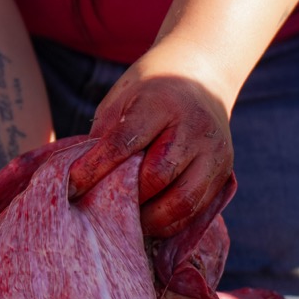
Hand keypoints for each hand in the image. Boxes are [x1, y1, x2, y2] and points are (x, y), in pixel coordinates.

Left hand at [67, 46, 232, 236]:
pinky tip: (151, 221)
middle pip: (157, 177)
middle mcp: (194, 128)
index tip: (73, 186)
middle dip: (127, 199)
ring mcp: (215, 152)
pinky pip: (197, 209)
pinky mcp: (224, 172)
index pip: (125, 143)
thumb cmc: (151, 89)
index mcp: (162, 104)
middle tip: (102, 210)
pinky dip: (172, 222)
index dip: (96, 169)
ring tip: (128, 222)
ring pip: (183, 202)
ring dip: (152, 220)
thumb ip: (105, 135)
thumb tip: (83, 181)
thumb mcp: (122, 98)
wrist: (202, 75)